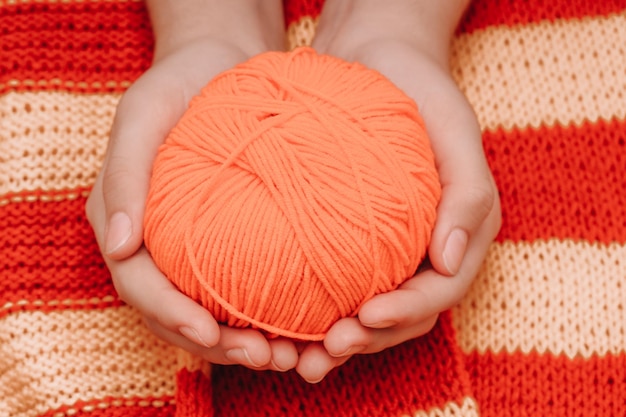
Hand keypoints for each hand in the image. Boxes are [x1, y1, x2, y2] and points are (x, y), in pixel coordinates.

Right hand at [86, 0, 297, 370]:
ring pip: (209, 312)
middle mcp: (153, 246)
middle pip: (176, 314)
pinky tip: (301, 323)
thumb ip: (124, 174)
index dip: (171, 316)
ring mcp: (190, 248)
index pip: (139, 285)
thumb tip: (118, 247)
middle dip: (216, 346)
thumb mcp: (143, 112)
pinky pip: (240, 286)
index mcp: (122, 224)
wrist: (219, 68)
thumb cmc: (178, 85)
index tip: (210, 334)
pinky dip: (265, 312)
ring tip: (288, 354)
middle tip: (265, 356)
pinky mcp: (226, 241)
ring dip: (243, 342)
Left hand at [296, 0, 501, 381]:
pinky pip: (339, 282)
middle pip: (402, 315)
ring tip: (301, 358)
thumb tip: (451, 261)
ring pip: (369, 310)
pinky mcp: (354, 238)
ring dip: (340, 340)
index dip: (405, 314)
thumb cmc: (422, 92)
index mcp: (457, 234)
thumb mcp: (456, 131)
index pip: (438, 292)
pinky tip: (283, 320)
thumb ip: (468, 196)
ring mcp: (389, 249)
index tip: (363, 317)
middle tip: (324, 352)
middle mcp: (425, 251)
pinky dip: (317, 308)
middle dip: (367, 339)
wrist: (379, 61)